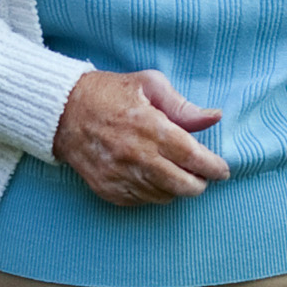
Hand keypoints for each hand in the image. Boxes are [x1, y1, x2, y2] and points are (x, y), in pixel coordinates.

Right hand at [52, 68, 228, 204]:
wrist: (63, 113)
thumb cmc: (109, 93)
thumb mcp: (148, 85)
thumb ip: (183, 106)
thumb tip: (214, 117)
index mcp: (149, 127)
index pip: (193, 157)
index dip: (214, 167)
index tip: (223, 170)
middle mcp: (136, 156)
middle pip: (184, 185)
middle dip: (200, 183)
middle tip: (202, 175)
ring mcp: (120, 176)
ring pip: (165, 196)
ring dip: (176, 188)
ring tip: (174, 171)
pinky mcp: (109, 190)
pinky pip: (143, 201)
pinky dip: (154, 192)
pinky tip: (151, 176)